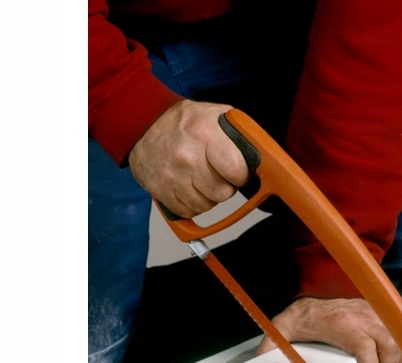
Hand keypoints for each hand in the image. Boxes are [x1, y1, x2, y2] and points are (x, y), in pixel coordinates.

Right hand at [129, 100, 249, 217]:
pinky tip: (189, 187)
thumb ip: (237, 132)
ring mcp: (172, 176)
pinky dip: (191, 204)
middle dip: (225, 187)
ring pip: (206, 205)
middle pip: (222, 193)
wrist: (142, 125)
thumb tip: (259, 153)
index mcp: (204, 134)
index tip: (238, 172)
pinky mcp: (160, 191)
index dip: (241, 175)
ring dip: (208, 197)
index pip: (235, 169)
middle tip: (218, 176)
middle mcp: (187, 157)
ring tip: (202, 180)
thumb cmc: (182, 122)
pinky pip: (187, 211)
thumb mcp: (212, 113)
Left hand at [255, 297, 401, 362]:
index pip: (367, 349)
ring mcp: (374, 314)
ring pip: (399, 341)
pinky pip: (401, 334)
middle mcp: (362, 316)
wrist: (313, 297)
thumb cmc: (304, 316)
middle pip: (390, 348)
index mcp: (341, 322)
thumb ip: (271, 347)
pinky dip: (401, 352)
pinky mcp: (381, 314)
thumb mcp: (282, 331)